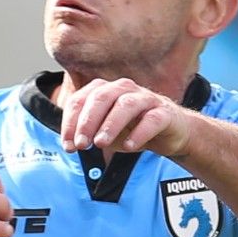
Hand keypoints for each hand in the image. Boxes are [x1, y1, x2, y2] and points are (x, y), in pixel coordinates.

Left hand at [61, 78, 195, 156]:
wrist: (170, 133)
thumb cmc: (131, 129)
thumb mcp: (104, 131)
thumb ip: (86, 134)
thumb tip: (69, 144)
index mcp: (105, 90)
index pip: (81, 100)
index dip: (71, 122)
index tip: (68, 146)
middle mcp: (124, 89)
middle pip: (101, 97)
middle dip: (87, 121)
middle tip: (81, 145)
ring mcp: (146, 99)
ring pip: (126, 105)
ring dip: (110, 124)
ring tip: (100, 144)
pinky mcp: (164, 113)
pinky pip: (152, 119)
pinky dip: (140, 132)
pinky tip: (129, 147)